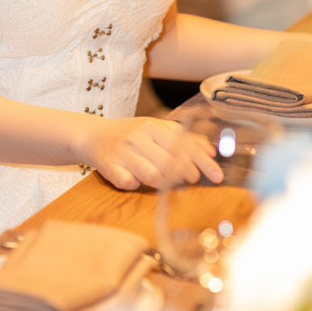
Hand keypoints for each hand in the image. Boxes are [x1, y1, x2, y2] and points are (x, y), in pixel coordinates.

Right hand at [85, 116, 223, 191]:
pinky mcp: (109, 165)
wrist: (93, 135)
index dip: (204, 162)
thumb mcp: (157, 130)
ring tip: (163, 181)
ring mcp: (123, 151)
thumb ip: (183, 138)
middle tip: (191, 179)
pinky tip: (135, 180)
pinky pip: (130, 182)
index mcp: (153, 126)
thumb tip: (211, 151)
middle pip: (171, 162)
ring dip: (162, 182)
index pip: (185, 145)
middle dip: (186, 174)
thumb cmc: (132, 135)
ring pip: (153, 175)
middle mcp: (138, 136)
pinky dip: (135, 184)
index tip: (217, 176)